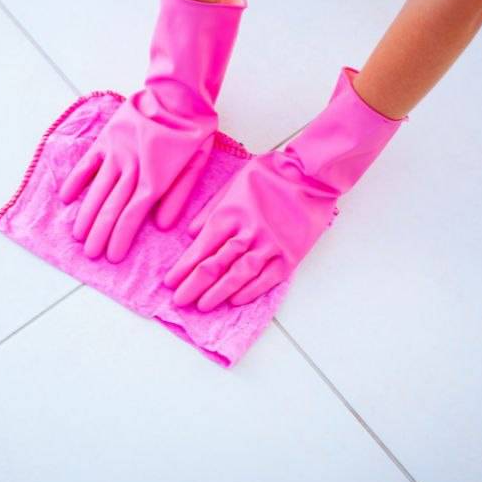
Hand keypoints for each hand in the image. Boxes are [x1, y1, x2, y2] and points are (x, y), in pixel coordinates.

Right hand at [59, 92, 214, 261]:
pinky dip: (76, 180)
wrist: (177, 92)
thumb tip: (162, 225)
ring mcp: (116, 152)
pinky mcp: (106, 139)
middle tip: (90, 254)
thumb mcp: (196, 164)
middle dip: (100, 234)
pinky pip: (87, 163)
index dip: (121, 238)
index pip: (132, 215)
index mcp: (156, 177)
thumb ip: (179, 195)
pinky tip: (67, 198)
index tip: (112, 257)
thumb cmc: (191, 131)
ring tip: (78, 235)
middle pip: (111, 207)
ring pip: (97, 189)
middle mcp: (132, 167)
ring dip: (86, 214)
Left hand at [163, 151, 336, 310]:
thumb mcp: (232, 183)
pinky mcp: (289, 256)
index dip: (183, 268)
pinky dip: (250, 291)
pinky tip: (235, 301)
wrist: (311, 175)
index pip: (200, 249)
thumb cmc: (270, 174)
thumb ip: (210, 210)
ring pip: (238, 276)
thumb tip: (192, 234)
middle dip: (193, 286)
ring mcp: (269, 246)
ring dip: (218, 293)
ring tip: (202, 306)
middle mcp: (246, 233)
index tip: (170, 282)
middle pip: (214, 266)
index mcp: (229, 214)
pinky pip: (267, 279)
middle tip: (179, 301)